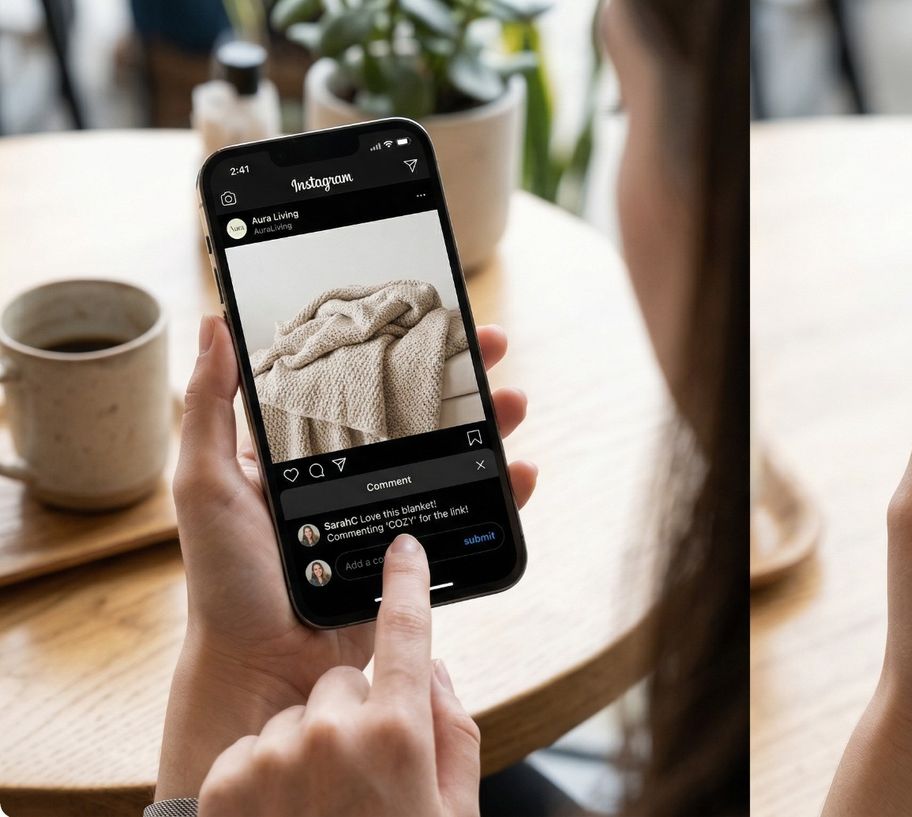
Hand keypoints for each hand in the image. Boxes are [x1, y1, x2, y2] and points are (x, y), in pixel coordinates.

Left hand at [157, 316, 536, 798]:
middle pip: (419, 415)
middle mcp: (352, 478)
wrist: (266, 668)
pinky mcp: (420, 557)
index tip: (430, 317)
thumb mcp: (205, 484)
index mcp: (303, 452)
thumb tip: (215, 324)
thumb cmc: (226, 582)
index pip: (359, 385)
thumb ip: (209, 407)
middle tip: (491, 347)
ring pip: (453, 458)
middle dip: (461, 378)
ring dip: (490, 427)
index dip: (396, 350)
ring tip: (512, 404)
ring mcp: (390, 516)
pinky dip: (503, 493)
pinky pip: (471, 517)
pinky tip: (519, 473)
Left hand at [198, 535, 480, 816]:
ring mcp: (278, 752)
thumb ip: (454, 731)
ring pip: (296, 717)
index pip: (408, 633)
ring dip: (303, 749)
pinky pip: (255, 750)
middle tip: (358, 777)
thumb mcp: (451, 810)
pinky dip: (263, 775)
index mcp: (401, 732)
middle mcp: (337, 730)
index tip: (403, 548)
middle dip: (351, 715)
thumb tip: (432, 671)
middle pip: (345, 684)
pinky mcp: (228, 776)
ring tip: (316, 808)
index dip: (406, 583)